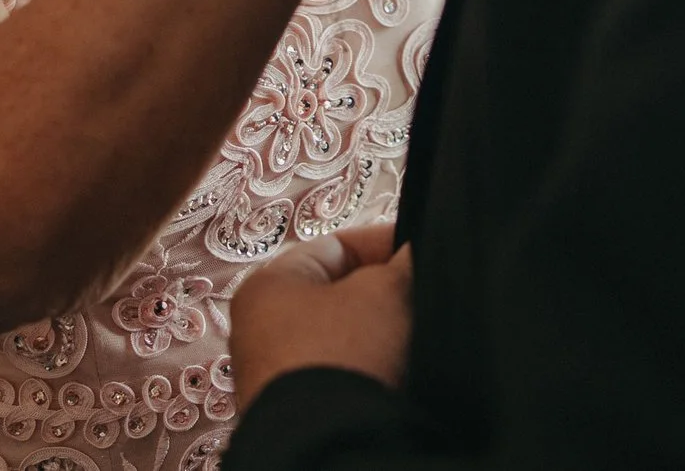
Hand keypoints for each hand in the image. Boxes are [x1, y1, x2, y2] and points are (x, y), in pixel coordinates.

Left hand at [230, 223, 413, 401]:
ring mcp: (276, 375)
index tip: (423, 251)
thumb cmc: (344, 353)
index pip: (337, 246)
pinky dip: (370, 371)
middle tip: (422, 294)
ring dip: (380, 335)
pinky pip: (343, 376)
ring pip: (343, 338)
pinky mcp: (298, 410)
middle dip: (383, 293)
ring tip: (416, 335)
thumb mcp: (384, 292)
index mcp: (268, 284)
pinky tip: (399, 373)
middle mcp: (261, 328)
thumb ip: (402, 263)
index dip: (384, 244)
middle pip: (339, 293)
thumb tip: (416, 253)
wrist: (328, 441)